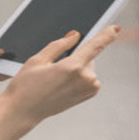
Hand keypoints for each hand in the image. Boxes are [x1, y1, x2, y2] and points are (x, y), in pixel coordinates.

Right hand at [0, 26, 120, 126]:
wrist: (23, 110)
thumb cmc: (26, 86)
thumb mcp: (38, 59)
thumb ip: (59, 44)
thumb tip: (75, 36)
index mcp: (73, 67)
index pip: (95, 46)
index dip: (106, 35)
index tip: (115, 29)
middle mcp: (85, 79)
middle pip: (87, 57)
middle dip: (74, 56)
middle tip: (53, 68)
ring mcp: (87, 89)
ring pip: (87, 67)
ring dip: (75, 68)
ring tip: (54, 79)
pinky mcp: (86, 96)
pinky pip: (87, 78)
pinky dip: (77, 76)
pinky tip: (60, 84)